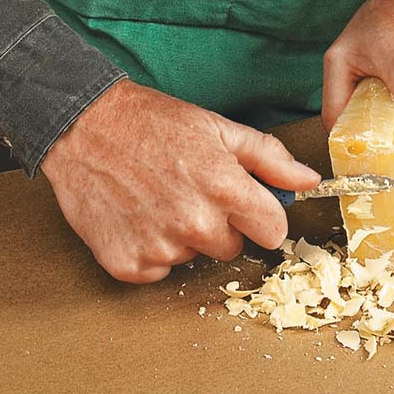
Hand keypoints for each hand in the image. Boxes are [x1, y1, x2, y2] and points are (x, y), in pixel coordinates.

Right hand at [41, 80, 319, 282]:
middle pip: (231, 248)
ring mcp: (159, 247)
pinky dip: (149, 249)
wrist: (83, 126)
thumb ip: (269, 158)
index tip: (243, 204)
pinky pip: (157, 271)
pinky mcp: (127, 264)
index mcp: (225, 189)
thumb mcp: (218, 128)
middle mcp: (195, 223)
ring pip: (192, 257)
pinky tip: (137, 216)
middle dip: (218, 224)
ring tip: (157, 198)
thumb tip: (309, 180)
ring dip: (181, 235)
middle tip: (189, 191)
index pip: (272, 232)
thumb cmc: (152, 123)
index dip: (260, 216)